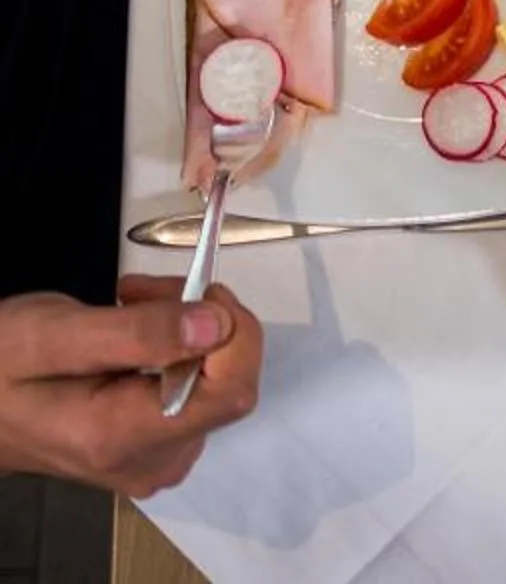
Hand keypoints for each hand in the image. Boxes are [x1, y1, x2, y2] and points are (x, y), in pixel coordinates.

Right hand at [0, 282, 261, 496]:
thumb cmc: (1, 364)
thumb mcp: (56, 333)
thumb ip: (137, 332)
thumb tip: (219, 325)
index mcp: (124, 439)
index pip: (231, 393)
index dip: (234, 332)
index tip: (196, 289)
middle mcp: (151, 462)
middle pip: (226, 382)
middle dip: (200, 319)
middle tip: (140, 290)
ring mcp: (155, 461)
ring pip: (213, 380)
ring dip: (185, 328)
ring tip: (126, 305)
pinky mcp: (153, 448)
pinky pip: (193, 391)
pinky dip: (175, 348)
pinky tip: (131, 331)